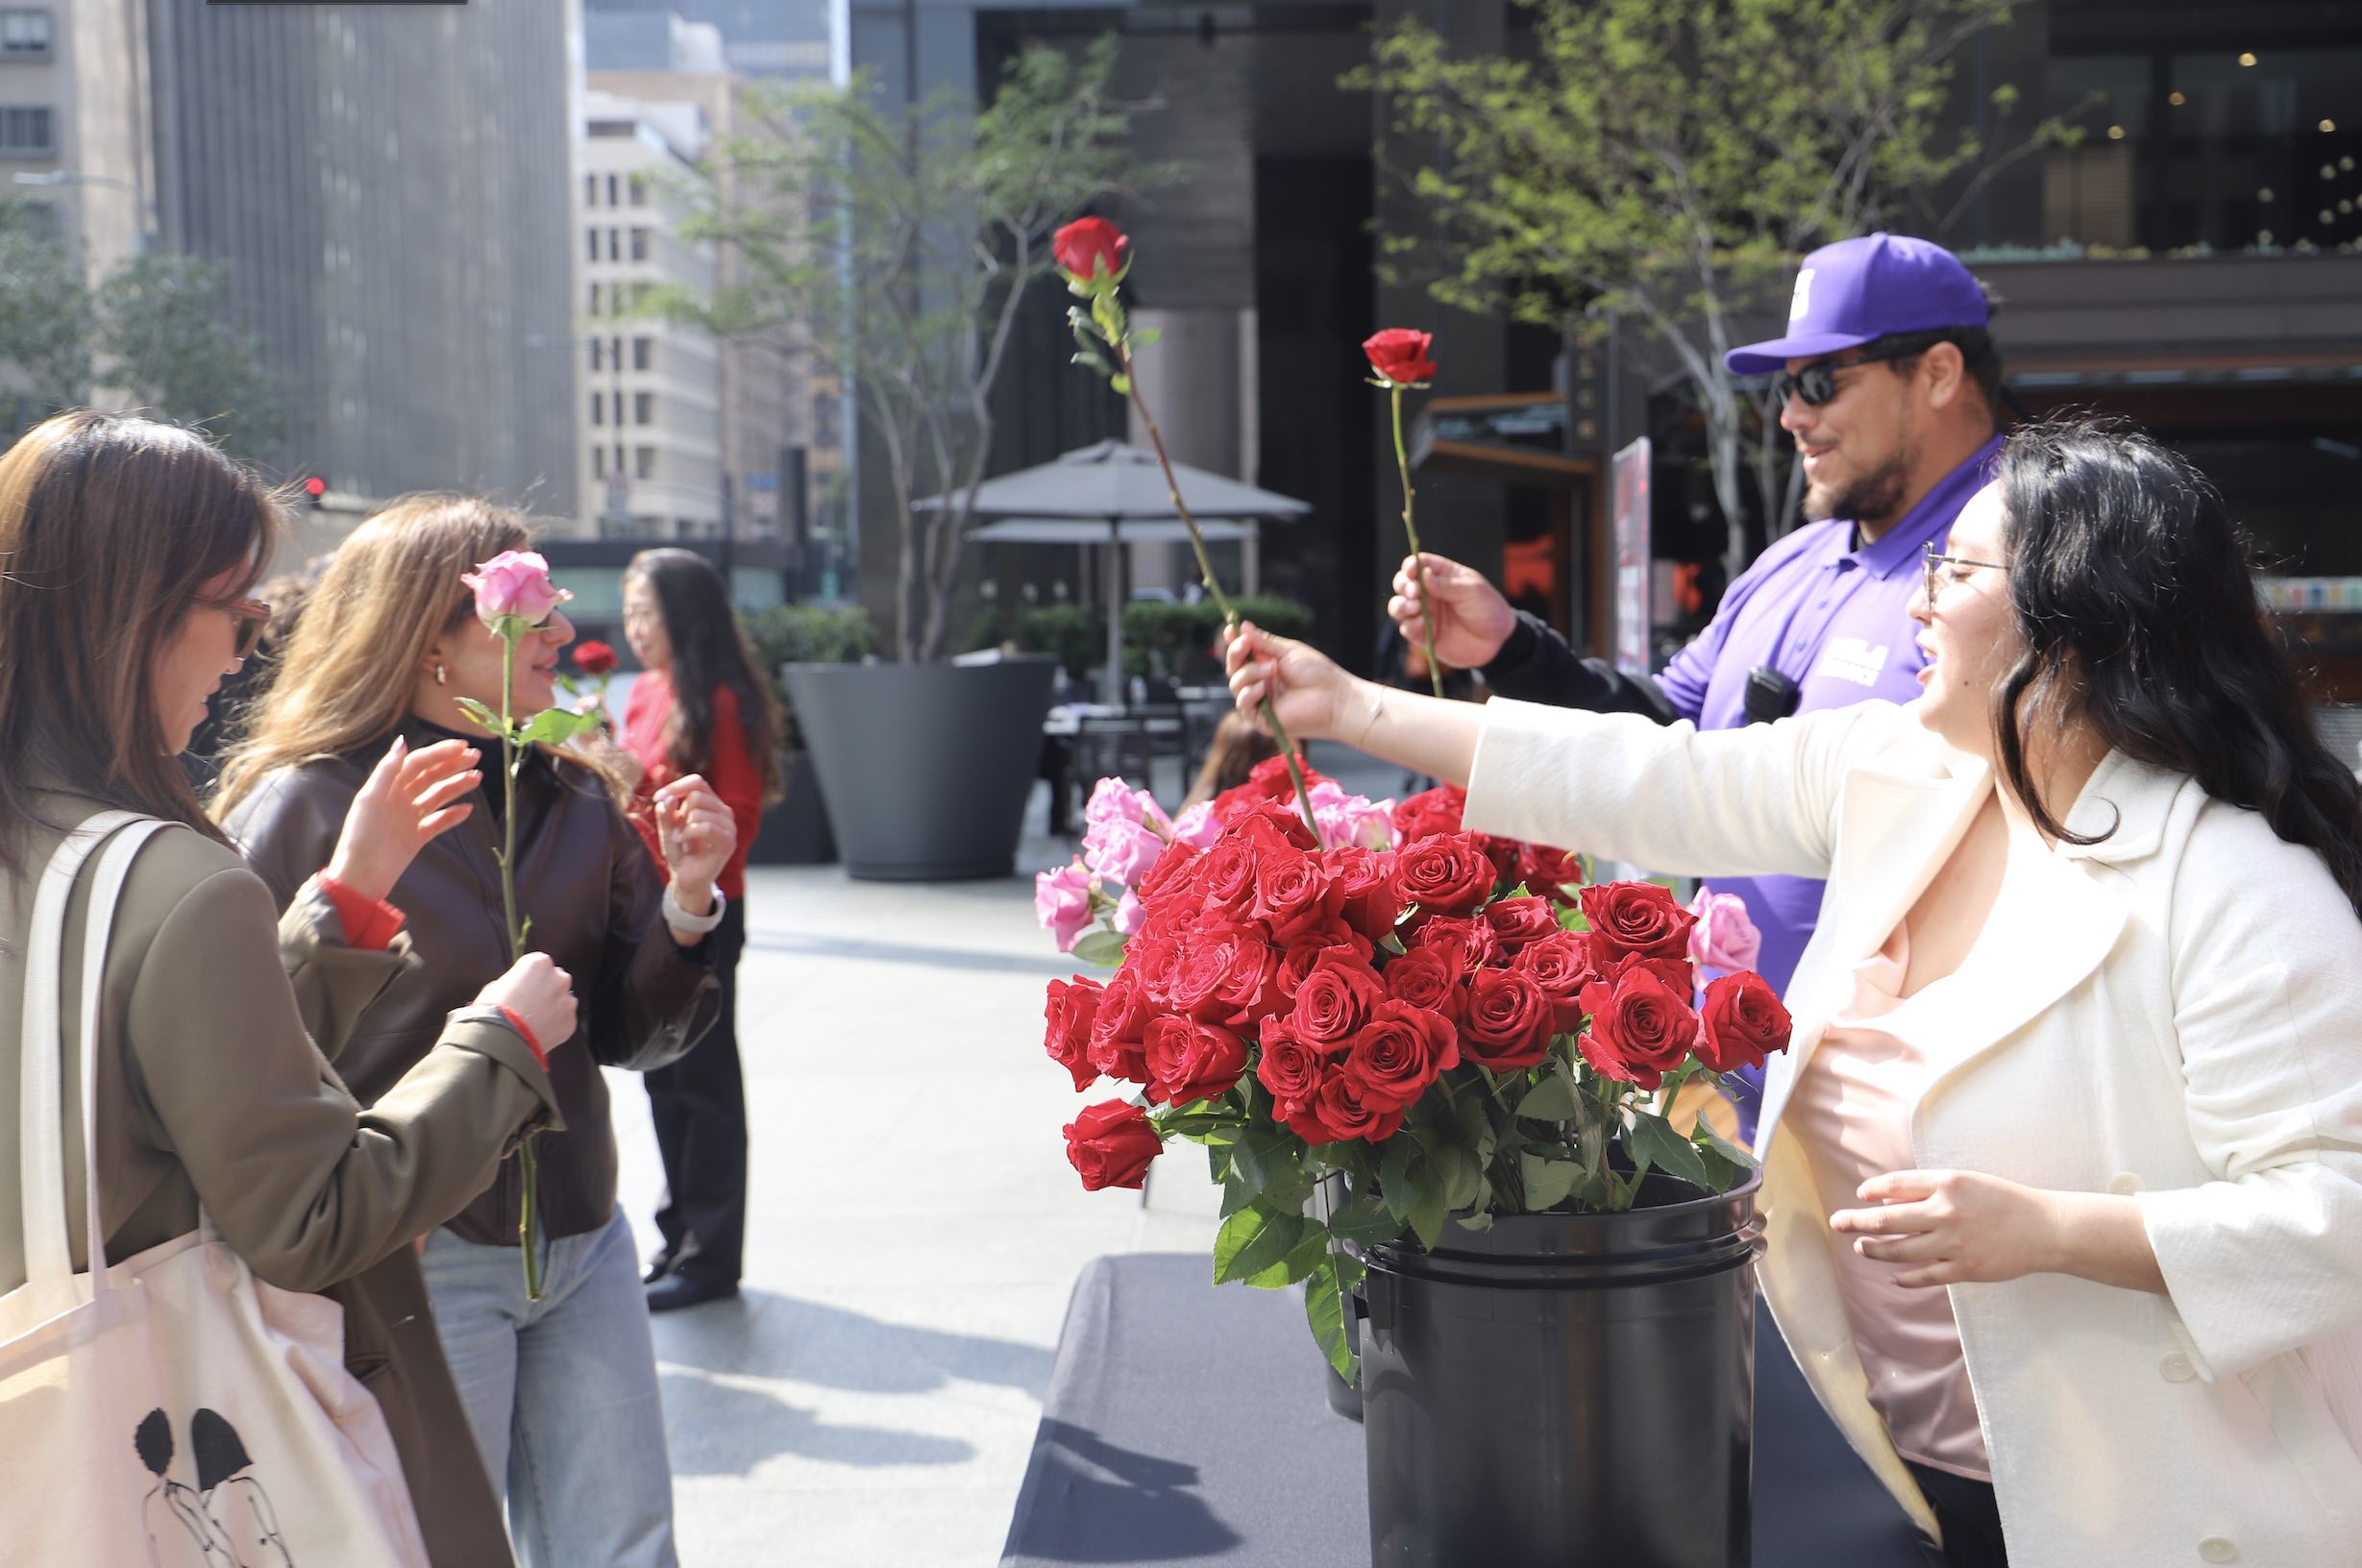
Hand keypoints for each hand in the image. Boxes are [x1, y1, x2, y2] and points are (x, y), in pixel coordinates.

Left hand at [324, 736, 479, 903]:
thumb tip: (403, 740)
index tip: (462, 747)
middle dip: (452, 765)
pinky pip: (439, 822)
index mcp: (387, 787)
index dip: (439, 753)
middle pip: (430, 776)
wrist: (361, 877)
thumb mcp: (370, 800)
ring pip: (438, 796)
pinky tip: (467, 809)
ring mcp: (409, 818)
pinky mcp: (417, 837)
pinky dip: (453, 815)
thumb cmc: (360, 837)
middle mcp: (399, 799)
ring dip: (457, 786)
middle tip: (476, 757)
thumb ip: (387, 770)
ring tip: (477, 778)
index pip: (417, 763)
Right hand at [475, 952, 577, 1052]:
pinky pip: (564, 1020)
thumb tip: (514, 988)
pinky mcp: (571, 1020)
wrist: (502, 1038)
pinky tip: (540, 1031)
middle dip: (545, 990)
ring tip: (534, 1020)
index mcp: (539, 963)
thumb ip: (512, 981)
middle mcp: (559, 977)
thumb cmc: (494, 1011)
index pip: (539, 964)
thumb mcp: (495, 986)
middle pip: (555, 980)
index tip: (523, 987)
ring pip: (562, 1000)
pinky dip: (555, 1025)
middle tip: (529, 1005)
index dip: (529, 977)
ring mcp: (567, 999)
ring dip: (552, 1007)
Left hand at [654, 774, 735, 914]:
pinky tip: (684, 843)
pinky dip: (689, 834)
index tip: (657, 798)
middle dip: (680, 813)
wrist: (686, 878)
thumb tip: (667, 798)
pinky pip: (706, 827)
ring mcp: (729, 827)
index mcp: (712, 803)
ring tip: (681, 839)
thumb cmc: (680, 851)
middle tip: (677, 830)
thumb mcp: (667, 828)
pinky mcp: (728, 842)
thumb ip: (665, 812)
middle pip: (696, 796)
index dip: (676, 786)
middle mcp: (724, 812)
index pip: (697, 782)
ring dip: (683, 827)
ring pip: (699, 812)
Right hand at [1223, 620, 1354, 741]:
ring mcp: (1260, 702)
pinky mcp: (1261, 719)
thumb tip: (1243, 626)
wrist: (1334, 699)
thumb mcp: (1288, 652)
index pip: (1242, 655)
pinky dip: (1250, 693)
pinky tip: (1264, 687)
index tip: (1230, 629)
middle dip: (1235, 654)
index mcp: (1266, 666)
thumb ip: (1264, 642)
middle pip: (1234, 669)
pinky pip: (1243, 704)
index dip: (1234, 643)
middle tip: (1244, 644)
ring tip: (1272, 669)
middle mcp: (1260, 683)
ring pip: (1236, 685)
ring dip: (1249, 673)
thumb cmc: (1317, 674)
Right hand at [1389, 552, 1517, 668]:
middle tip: (1414, 592)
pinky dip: (1409, 625)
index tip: (1411, 571)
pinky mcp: (1424, 635)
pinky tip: (1421, 624)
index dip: (1411, 565)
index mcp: (1442, 575)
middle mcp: (1429, 593)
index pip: (1418, 564)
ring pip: (1399, 606)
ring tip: (1414, 607)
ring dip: (1400, 605)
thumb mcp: (1473, 591)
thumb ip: (1447, 585)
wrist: (1498, 641)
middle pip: (1403, 583)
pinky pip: (1406, 628)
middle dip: (1404, 585)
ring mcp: (1425, 614)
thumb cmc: (1489, 609)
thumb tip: (1423, 575)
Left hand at [1829, 1169, 2060, 1287]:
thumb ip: (1929, 1189)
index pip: (1895, 1185)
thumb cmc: (2004, 1201)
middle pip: (1887, 1220)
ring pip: (1900, 1250)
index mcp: (1947, 1183)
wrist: (2046, 1229)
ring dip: (1875, 1250)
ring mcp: (1954, 1243)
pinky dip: (1904, 1277)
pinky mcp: (1964, 1269)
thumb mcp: (1967, 1182)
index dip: (1871, 1191)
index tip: (1860, 1196)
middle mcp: (1946, 1212)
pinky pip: (1924, 1276)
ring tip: (1861, 1248)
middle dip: (1856, 1222)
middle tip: (1838, 1222)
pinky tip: (1893, 1275)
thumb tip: (1888, 1201)